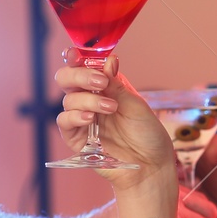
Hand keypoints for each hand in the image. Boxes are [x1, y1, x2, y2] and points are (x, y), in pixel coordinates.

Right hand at [55, 54, 173, 188]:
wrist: (152, 164)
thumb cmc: (147, 134)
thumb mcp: (136, 105)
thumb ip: (117, 85)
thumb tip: (108, 61)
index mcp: (103, 88)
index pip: (82, 67)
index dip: (76, 58)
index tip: (77, 54)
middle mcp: (89, 100)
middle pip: (66, 79)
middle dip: (79, 75)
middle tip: (99, 82)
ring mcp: (82, 119)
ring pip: (68, 100)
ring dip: (88, 100)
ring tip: (111, 107)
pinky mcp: (77, 139)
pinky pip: (64, 122)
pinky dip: (75, 116)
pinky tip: (90, 118)